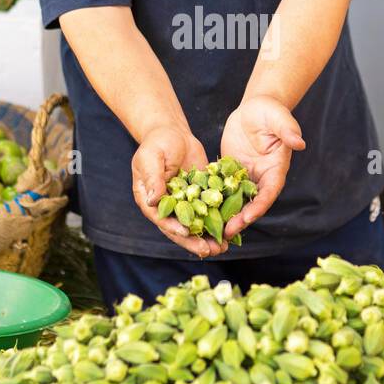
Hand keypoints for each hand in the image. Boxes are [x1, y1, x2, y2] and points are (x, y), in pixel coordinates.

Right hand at [132, 123, 228, 257]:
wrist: (173, 133)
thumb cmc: (157, 142)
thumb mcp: (151, 157)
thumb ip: (153, 178)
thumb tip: (153, 200)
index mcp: (151, 200)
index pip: (161, 218)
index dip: (173, 227)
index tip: (187, 233)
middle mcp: (167, 207)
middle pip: (180, 228)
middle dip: (194, 241)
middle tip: (210, 251)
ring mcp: (185, 203)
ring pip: (197, 224)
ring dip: (209, 236)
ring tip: (224, 248)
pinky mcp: (200, 197)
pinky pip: (210, 212)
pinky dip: (219, 221)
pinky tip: (232, 229)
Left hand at [219, 96, 305, 238]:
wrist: (253, 108)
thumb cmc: (270, 111)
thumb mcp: (279, 118)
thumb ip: (288, 130)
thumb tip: (300, 143)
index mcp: (275, 169)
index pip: (269, 192)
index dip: (259, 206)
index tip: (248, 218)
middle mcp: (261, 177)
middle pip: (252, 203)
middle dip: (240, 219)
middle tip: (226, 232)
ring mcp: (244, 176)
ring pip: (236, 200)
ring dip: (225, 215)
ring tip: (212, 229)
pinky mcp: (229, 171)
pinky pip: (221, 188)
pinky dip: (212, 199)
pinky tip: (198, 209)